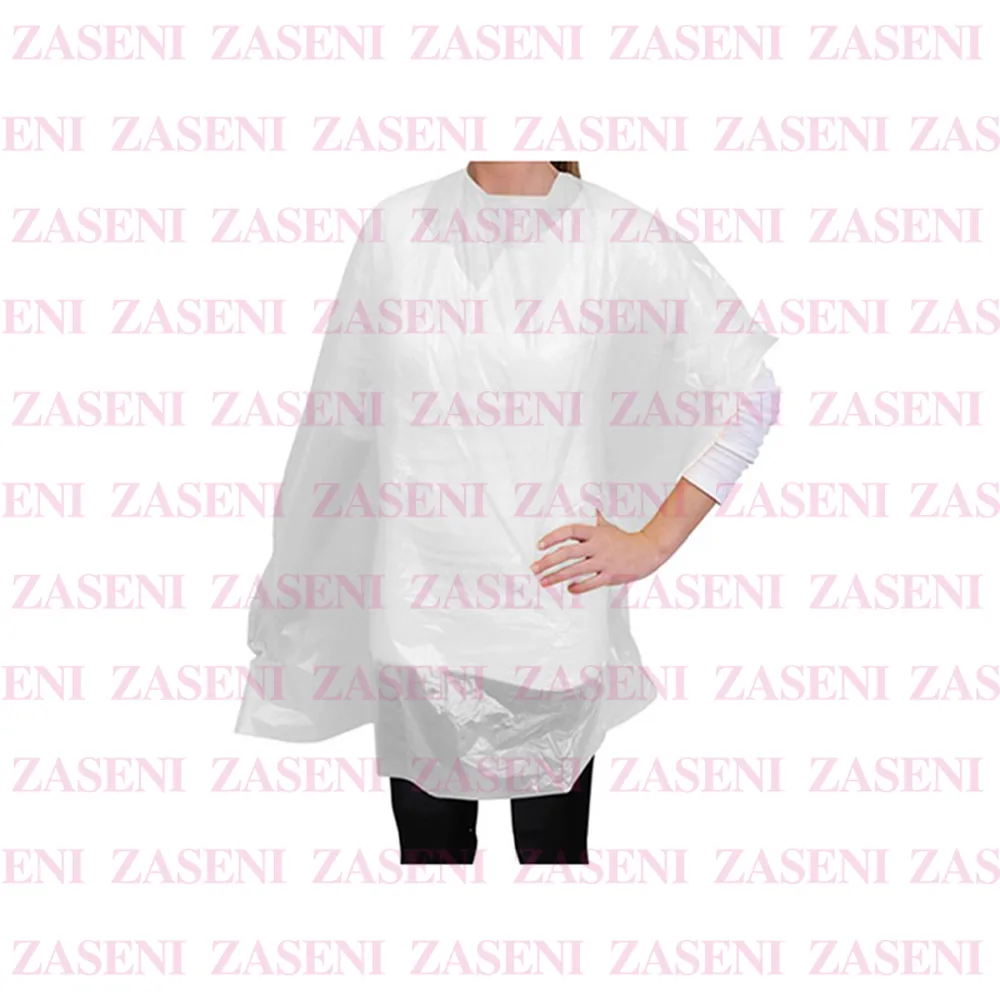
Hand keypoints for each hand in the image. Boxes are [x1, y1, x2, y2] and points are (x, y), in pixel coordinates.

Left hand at [531, 511, 665, 593]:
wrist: (648, 551)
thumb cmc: (625, 539)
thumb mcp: (608, 527)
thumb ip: (596, 521)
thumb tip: (592, 508)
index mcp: (595, 533)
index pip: (570, 532)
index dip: (553, 537)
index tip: (540, 545)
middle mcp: (597, 547)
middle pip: (567, 553)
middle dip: (548, 561)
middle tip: (534, 568)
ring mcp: (603, 562)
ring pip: (575, 570)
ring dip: (556, 576)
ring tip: (543, 581)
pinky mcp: (610, 576)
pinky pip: (590, 583)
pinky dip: (578, 587)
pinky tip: (569, 589)